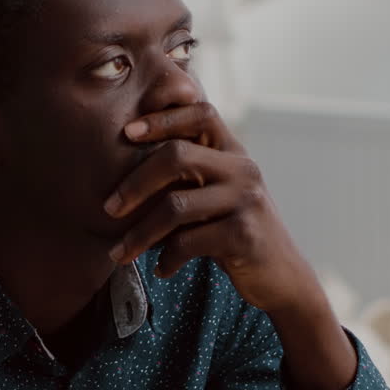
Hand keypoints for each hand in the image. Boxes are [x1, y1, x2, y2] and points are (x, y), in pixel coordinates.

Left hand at [103, 103, 326, 314]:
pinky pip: (188, 242)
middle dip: (135, 183)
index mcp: (233, 152)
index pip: (201, 113)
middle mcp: (243, 169)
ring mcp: (246, 201)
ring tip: (119, 253)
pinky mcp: (244, 235)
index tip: (127, 132)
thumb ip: (188, 175)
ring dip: (140, 234)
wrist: (281, 276)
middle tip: (108, 208)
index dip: (162, 118)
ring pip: (175, 206)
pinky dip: (167, 258)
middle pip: (177, 156)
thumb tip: (123, 163)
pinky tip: (160, 269)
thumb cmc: (233, 231)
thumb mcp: (216, 194)